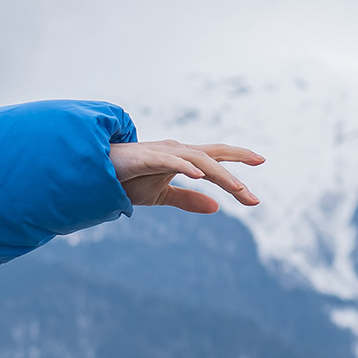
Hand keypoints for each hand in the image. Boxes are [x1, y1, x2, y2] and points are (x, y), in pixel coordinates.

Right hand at [109, 140, 263, 213]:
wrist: (97, 173)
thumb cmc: (128, 179)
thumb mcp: (161, 195)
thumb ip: (188, 200)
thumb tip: (216, 207)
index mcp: (184, 158)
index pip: (217, 159)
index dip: (239, 161)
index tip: (260, 172)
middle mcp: (178, 151)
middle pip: (214, 157)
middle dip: (237, 172)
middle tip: (253, 198)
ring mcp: (163, 152)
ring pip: (199, 160)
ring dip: (220, 174)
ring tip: (238, 188)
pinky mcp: (146, 157)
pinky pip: (171, 160)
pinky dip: (186, 166)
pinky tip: (200, 175)